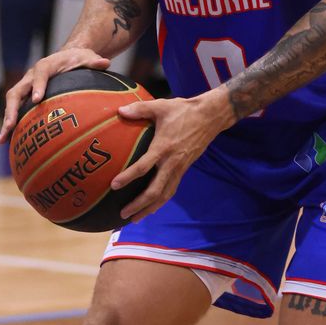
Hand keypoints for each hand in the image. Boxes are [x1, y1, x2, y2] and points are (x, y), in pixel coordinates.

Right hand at [0, 46, 110, 143]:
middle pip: (16, 91)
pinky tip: (9, 142)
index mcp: (46, 65)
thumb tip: (105, 63)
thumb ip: (94, 62)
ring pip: (12, 102)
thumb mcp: (88, 58)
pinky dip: (12, 125)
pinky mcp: (26, 97)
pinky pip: (16, 110)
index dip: (37, 85)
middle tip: (10, 125)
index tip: (37, 99)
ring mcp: (27, 87)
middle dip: (11, 109)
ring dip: (7, 120)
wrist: (69, 57)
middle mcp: (31, 76)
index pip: (40, 73)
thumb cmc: (78, 59)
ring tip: (3, 140)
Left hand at [111, 89, 230, 221]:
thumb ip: (139, 109)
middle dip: (139, 204)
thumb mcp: (160, 106)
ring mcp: (179, 168)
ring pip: (164, 195)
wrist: (210, 117)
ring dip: (149, 208)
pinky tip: (151, 206)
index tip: (114, 185)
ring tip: (135, 218)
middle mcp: (171, 162)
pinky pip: (171, 189)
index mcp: (163, 147)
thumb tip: (119, 110)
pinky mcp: (184, 169)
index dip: (128, 177)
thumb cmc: (183, 110)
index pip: (143, 167)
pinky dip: (160, 200)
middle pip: (155, 191)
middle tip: (124, 214)